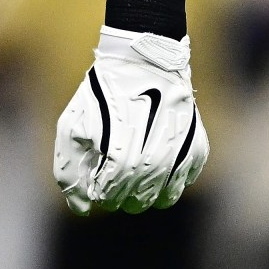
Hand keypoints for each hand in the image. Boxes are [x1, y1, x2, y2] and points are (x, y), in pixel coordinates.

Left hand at [53, 27, 207, 213]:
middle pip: (138, 202)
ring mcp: (179, 155)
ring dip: (147, 192)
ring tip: (134, 172)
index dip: (100, 193)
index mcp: (121, 156)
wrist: (143, 58)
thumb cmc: (102, 93)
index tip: (97, 178)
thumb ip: (71, 170)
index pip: (110, 197)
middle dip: (121, 195)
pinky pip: (186, 181)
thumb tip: (82, 209)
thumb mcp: (73, 125)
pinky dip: (171, 178)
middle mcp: (154, 160)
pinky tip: (157, 159)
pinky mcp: (197, 147)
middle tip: (113, 176)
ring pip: (165, 199)